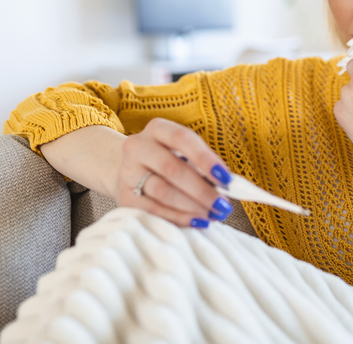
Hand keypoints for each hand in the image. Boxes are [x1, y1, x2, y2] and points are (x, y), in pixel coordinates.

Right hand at [113, 118, 234, 227]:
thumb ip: (205, 166)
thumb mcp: (184, 153)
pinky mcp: (123, 197)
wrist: (129, 170)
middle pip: (172, 168)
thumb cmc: (168, 160)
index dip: (206, 159)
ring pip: (162, 191)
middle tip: (222, 205)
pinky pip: (152, 210)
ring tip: (212, 215)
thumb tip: (229, 186)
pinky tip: (196, 222)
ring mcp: (127, 172)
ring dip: (191, 206)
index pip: (183, 138)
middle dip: (201, 190)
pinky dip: (177, 218)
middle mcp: (137, 146)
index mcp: (157, 129)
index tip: (226, 179)